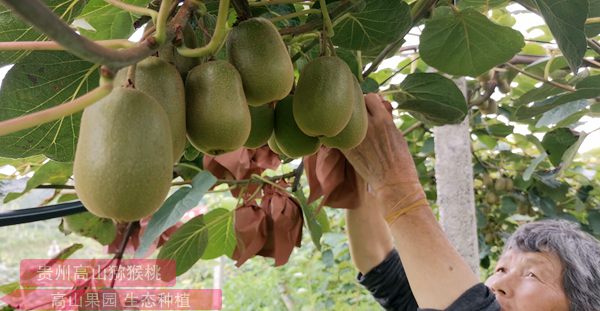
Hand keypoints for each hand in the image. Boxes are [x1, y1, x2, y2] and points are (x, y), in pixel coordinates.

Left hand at [342, 93, 425, 218]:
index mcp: (383, 120)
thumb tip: (380, 104)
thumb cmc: (400, 159)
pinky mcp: (347, 149)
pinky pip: (339, 133)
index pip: (370, 97)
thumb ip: (387, 118)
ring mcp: (356, 138)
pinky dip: (341, 133)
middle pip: (356, 105)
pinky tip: (345, 137)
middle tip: (361, 118)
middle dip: (359, 109)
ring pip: (346, 118)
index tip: (371, 109)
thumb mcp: (397, 134)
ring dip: (349, 120)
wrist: (393, 182)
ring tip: (355, 128)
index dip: (370, 102)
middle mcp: (368, 126)